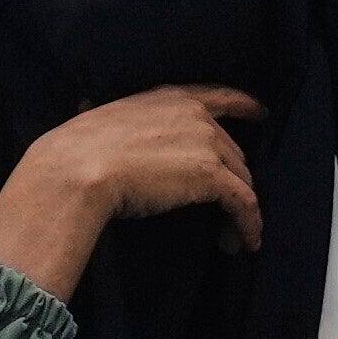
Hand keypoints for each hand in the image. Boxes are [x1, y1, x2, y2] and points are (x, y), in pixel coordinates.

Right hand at [0, 85, 262, 302]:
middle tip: (226, 210)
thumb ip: (112, 116)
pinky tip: (245, 242)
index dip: (245, 105)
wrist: (76, 169)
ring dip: (241, 209)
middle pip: (233, 150)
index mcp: (170, 97)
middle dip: (234, 181)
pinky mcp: (212, 176)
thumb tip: (85, 106)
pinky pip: (244, 203)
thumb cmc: (77, 149)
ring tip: (232, 237)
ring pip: (242, 179)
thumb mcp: (100, 117)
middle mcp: (196, 115)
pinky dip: (248, 224)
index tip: (261, 113)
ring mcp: (208, 144)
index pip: (220, 96)